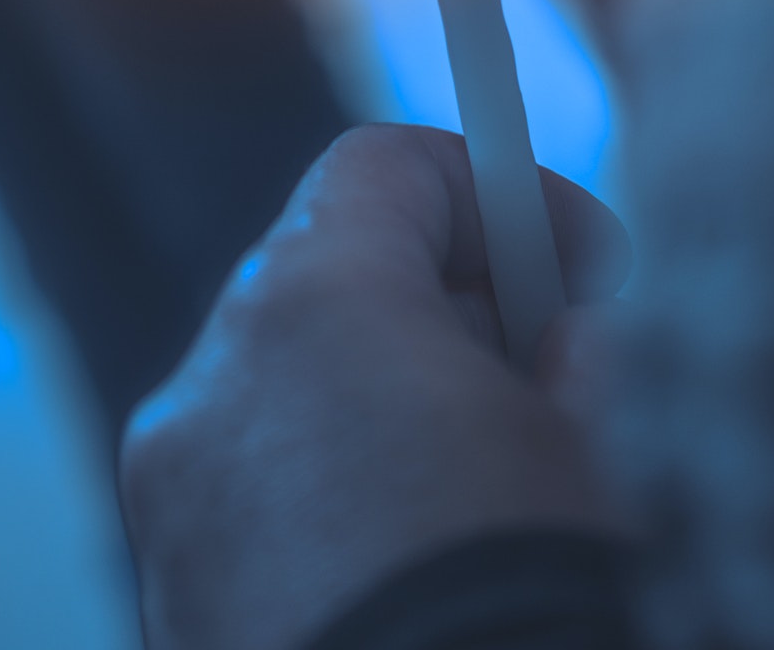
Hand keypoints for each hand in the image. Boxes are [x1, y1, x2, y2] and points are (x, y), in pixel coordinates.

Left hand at [121, 125, 629, 649]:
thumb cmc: (535, 606)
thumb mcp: (604, 455)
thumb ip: (578, 353)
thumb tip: (560, 340)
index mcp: (310, 305)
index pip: (386, 167)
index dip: (499, 192)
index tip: (585, 263)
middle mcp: (210, 387)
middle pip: (328, 275)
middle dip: (447, 305)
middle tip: (553, 372)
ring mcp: (171, 508)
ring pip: (290, 394)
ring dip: (389, 404)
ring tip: (496, 488)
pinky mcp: (168, 610)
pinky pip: (257, 501)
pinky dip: (333, 497)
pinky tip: (426, 568)